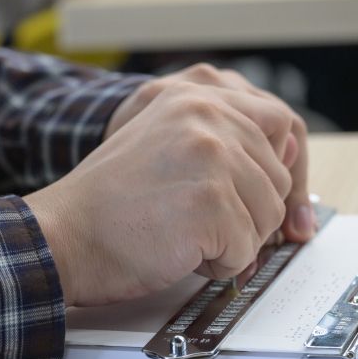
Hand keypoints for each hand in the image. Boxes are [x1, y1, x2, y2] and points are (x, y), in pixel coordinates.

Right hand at [25, 64, 311, 306]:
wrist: (66, 232)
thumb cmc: (117, 200)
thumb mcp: (174, 142)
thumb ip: (230, 138)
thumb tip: (292, 152)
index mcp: (200, 94)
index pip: (282, 123)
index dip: (286, 169)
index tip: (282, 202)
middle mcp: (209, 113)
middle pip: (279, 175)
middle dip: (253, 213)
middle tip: (208, 225)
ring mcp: (211, 154)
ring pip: (268, 215)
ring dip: (235, 240)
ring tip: (187, 233)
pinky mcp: (210, 200)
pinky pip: (245, 249)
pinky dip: (219, 264)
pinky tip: (181, 249)